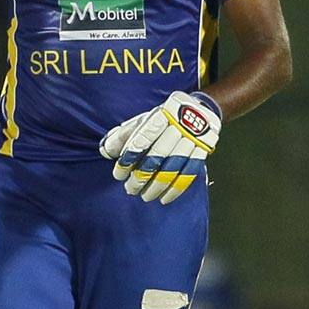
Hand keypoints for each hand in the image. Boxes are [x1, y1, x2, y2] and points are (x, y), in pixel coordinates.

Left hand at [100, 91, 221, 204]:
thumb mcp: (142, 120)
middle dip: (141, 176)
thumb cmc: (162, 119)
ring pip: (173, 168)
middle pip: (157, 156)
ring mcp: (193, 139)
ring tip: (145, 196)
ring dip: (157, 186)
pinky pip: (189, 174)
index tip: (118, 174)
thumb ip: (123, 135)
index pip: (142, 139)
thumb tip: (105, 151)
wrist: (198, 110)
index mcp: (160, 115)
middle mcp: (178, 126)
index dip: (128, 158)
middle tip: (130, 189)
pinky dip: (175, 189)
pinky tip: (164, 198)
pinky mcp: (203, 150)